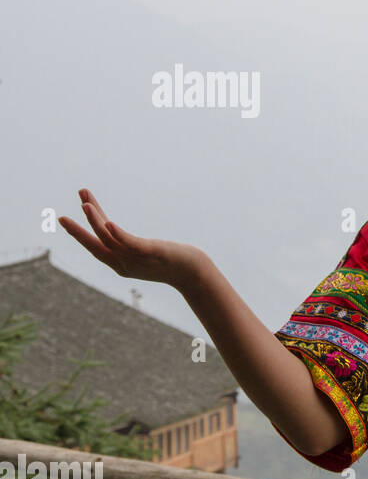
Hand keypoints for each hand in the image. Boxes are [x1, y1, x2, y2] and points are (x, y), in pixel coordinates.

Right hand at [58, 188, 205, 287]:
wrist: (196, 274)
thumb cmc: (174, 262)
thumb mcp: (147, 254)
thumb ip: (132, 246)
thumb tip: (121, 234)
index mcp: (121, 264)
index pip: (97, 246)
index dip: (80, 233)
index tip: (66, 218)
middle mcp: (125, 264)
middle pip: (96, 246)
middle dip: (77, 232)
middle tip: (61, 217)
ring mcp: (137, 259)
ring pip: (110, 240)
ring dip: (96, 221)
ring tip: (86, 204)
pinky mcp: (152, 252)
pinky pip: (131, 243)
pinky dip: (118, 234)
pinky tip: (108, 222)